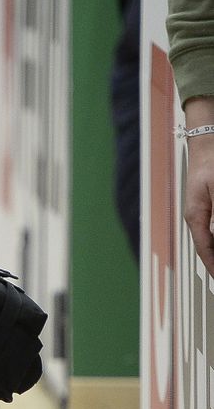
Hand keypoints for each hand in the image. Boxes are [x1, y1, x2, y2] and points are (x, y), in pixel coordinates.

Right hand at [184, 133, 213, 276]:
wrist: (206, 142)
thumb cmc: (211, 161)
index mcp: (196, 216)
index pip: (205, 249)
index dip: (213, 266)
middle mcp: (196, 217)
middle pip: (207, 247)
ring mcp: (201, 212)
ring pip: (209, 238)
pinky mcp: (208, 206)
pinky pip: (212, 228)